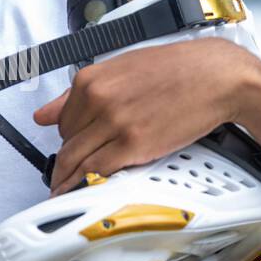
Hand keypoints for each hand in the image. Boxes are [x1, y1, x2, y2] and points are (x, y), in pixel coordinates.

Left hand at [33, 40, 257, 195]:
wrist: (216, 76)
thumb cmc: (177, 69)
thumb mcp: (121, 70)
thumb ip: (77, 94)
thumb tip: (43, 113)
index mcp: (91, 80)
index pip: (62, 119)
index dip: (67, 137)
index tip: (71, 147)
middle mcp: (98, 100)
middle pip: (67, 142)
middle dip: (65, 161)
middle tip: (63, 175)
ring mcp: (115, 123)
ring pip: (77, 159)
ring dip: (67, 179)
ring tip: (63, 191)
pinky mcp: (134, 144)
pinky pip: (98, 170)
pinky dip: (86, 184)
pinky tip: (82, 191)